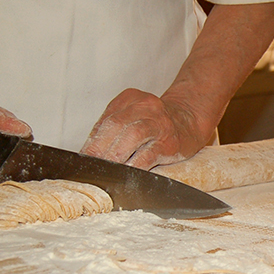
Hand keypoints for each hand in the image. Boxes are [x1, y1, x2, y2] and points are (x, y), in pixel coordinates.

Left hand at [81, 88, 212, 169]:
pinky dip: (135, 166)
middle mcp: (146, 106)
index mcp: (130, 98)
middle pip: (115, 126)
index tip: (83, 159)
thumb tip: (89, 154)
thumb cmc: (155, 123)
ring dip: (115, 157)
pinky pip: (148, 155)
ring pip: (132, 137)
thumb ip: (113, 130)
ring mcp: (159, 123)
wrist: (190, 119)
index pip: (105, 121)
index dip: (91, 142)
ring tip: (105, 171)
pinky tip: (127, 175)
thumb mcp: (133, 115)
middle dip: (99, 150)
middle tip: (90, 168)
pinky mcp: (169, 142)